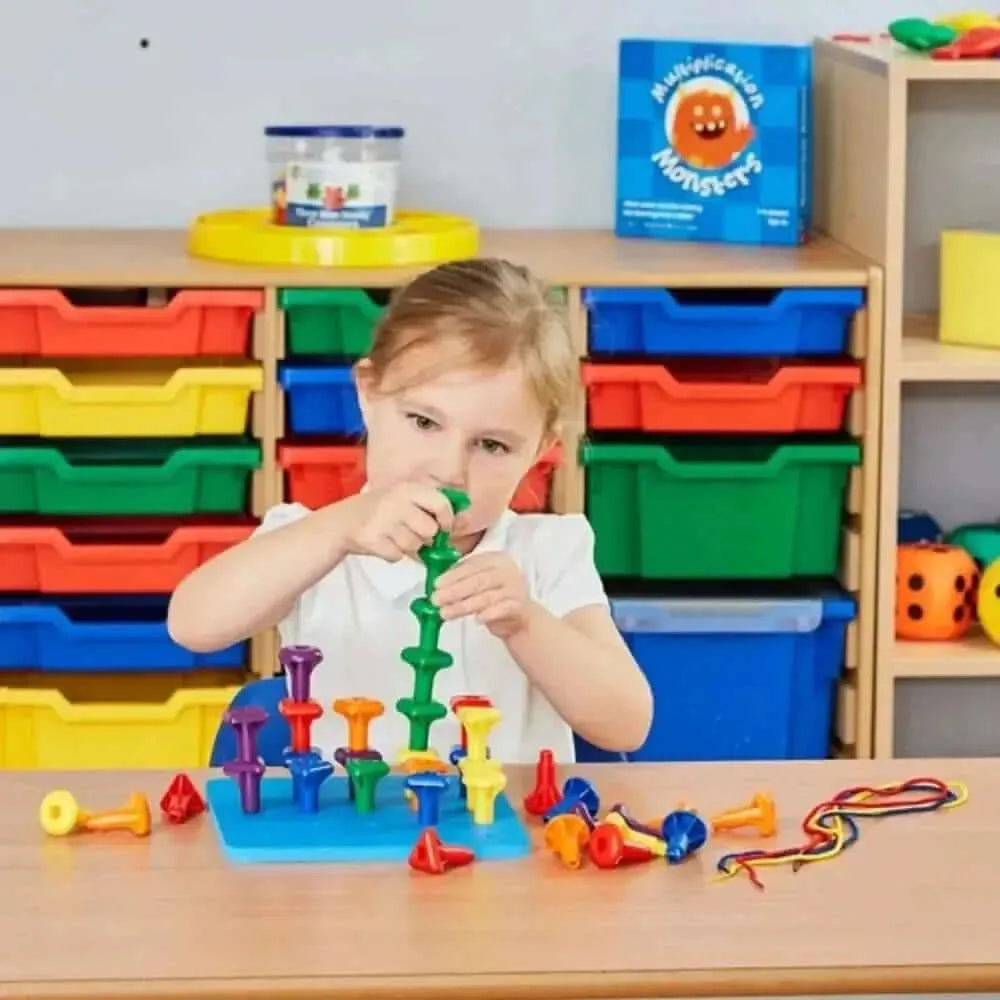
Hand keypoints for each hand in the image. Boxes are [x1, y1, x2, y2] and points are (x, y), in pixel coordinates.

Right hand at [339, 483, 453, 561]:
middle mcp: (396, 501)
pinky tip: (383, 543)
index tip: (444, 528)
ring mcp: (383, 520)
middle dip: (426, 538)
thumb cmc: (380, 511)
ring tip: (395, 537)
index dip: (447, 520)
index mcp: (408, 488)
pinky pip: (396, 556)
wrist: (341, 521)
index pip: (441, 503)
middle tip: (414, 534)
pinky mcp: (371, 539)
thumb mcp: (404, 499)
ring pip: (414, 546)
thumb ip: (430, 507)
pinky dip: (392, 555)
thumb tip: (460, 522)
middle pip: (430, 530)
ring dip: (408, 548)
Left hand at [432, 553, 533, 638]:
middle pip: (478, 580)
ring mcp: (515, 588)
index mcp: (495, 559)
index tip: (437, 584)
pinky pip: (502, 610)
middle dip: (454, 591)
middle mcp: (507, 571)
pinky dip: (488, 614)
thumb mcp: (478, 581)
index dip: (453, 575)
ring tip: (445, 613)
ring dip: (463, 606)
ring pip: (486, 597)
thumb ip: (461, 578)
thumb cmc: (494, 595)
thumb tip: (437, 584)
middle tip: (436, 599)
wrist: (519, 616)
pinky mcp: (519, 606)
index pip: (472, 565)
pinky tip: (476, 620)